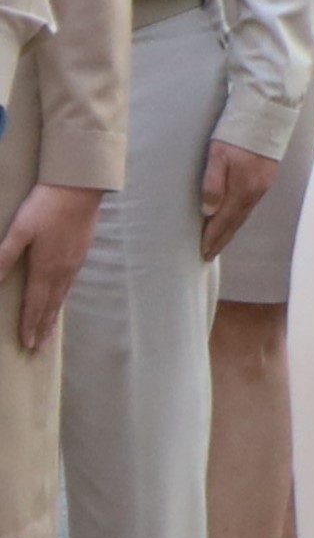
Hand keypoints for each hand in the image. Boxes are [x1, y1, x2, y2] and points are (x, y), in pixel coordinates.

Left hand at [0, 184, 99, 351]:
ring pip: (62, 296)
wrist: (80, 188)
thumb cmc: (46, 207)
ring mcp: (74, 262)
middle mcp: (62, 270)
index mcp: (45, 268)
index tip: (27, 345)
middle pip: (51, 306)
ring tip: (49, 332)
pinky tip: (62, 297)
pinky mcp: (81, 253)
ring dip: (53, 316)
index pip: (35, 304)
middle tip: (39, 348)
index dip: (29, 325)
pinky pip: (70, 284)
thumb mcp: (19, 231)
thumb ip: (4, 258)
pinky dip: (63, 298)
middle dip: (42, 328)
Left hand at [197, 137, 282, 261]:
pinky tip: (234, 217)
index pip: (225, 220)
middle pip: (236, 221)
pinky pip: (250, 204)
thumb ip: (213, 183)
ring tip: (219, 240)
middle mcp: (256, 191)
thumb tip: (208, 211)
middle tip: (209, 254)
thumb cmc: (237, 132)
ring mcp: (263, 185)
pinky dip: (239, 216)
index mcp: (243, 188)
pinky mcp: (266, 177)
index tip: (203, 252)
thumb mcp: (218, 155)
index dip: (213, 237)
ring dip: (231, 229)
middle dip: (222, 238)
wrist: (267, 113)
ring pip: (244, 213)